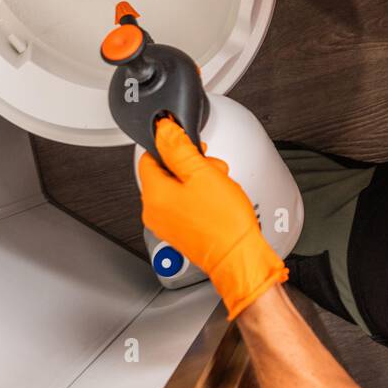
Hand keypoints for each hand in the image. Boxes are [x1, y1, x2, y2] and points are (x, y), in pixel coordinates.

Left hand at [138, 118, 286, 317]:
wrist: (239, 257)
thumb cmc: (225, 222)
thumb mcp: (203, 173)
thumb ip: (179, 147)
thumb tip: (163, 130)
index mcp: (153, 195)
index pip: (148, 157)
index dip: (171, 146)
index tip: (189, 145)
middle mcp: (154, 212)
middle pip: (164, 173)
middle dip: (190, 164)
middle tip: (211, 167)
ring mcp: (166, 225)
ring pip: (176, 189)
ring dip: (197, 180)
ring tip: (218, 185)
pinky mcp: (179, 233)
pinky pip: (183, 206)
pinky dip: (198, 198)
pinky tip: (217, 200)